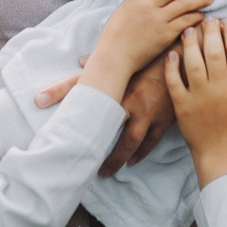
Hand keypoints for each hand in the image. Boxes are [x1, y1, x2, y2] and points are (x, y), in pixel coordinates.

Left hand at [32, 53, 177, 175]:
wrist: (188, 56)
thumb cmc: (154, 55)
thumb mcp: (128, 57)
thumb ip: (101, 61)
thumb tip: (79, 60)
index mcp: (115, 82)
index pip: (80, 84)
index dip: (58, 90)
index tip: (37, 99)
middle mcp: (128, 99)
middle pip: (104, 126)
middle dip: (91, 144)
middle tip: (77, 160)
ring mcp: (147, 112)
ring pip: (129, 142)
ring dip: (116, 158)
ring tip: (105, 171)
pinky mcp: (164, 120)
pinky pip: (150, 141)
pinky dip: (140, 153)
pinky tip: (132, 161)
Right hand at [89, 0, 212, 87]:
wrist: (114, 57)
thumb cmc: (115, 36)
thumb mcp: (123, 10)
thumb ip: (139, 0)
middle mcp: (148, 6)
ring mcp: (158, 21)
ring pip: (185, 4)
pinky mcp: (165, 36)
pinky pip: (186, 22)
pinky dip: (197, 17)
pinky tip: (202, 16)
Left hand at [167, 18, 226, 184]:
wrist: (222, 154)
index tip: (226, 20)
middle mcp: (221, 88)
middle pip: (215, 51)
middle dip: (211, 31)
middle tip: (206, 19)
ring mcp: (201, 97)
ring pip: (194, 62)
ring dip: (191, 43)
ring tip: (188, 30)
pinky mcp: (183, 106)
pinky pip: (175, 82)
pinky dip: (172, 66)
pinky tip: (172, 53)